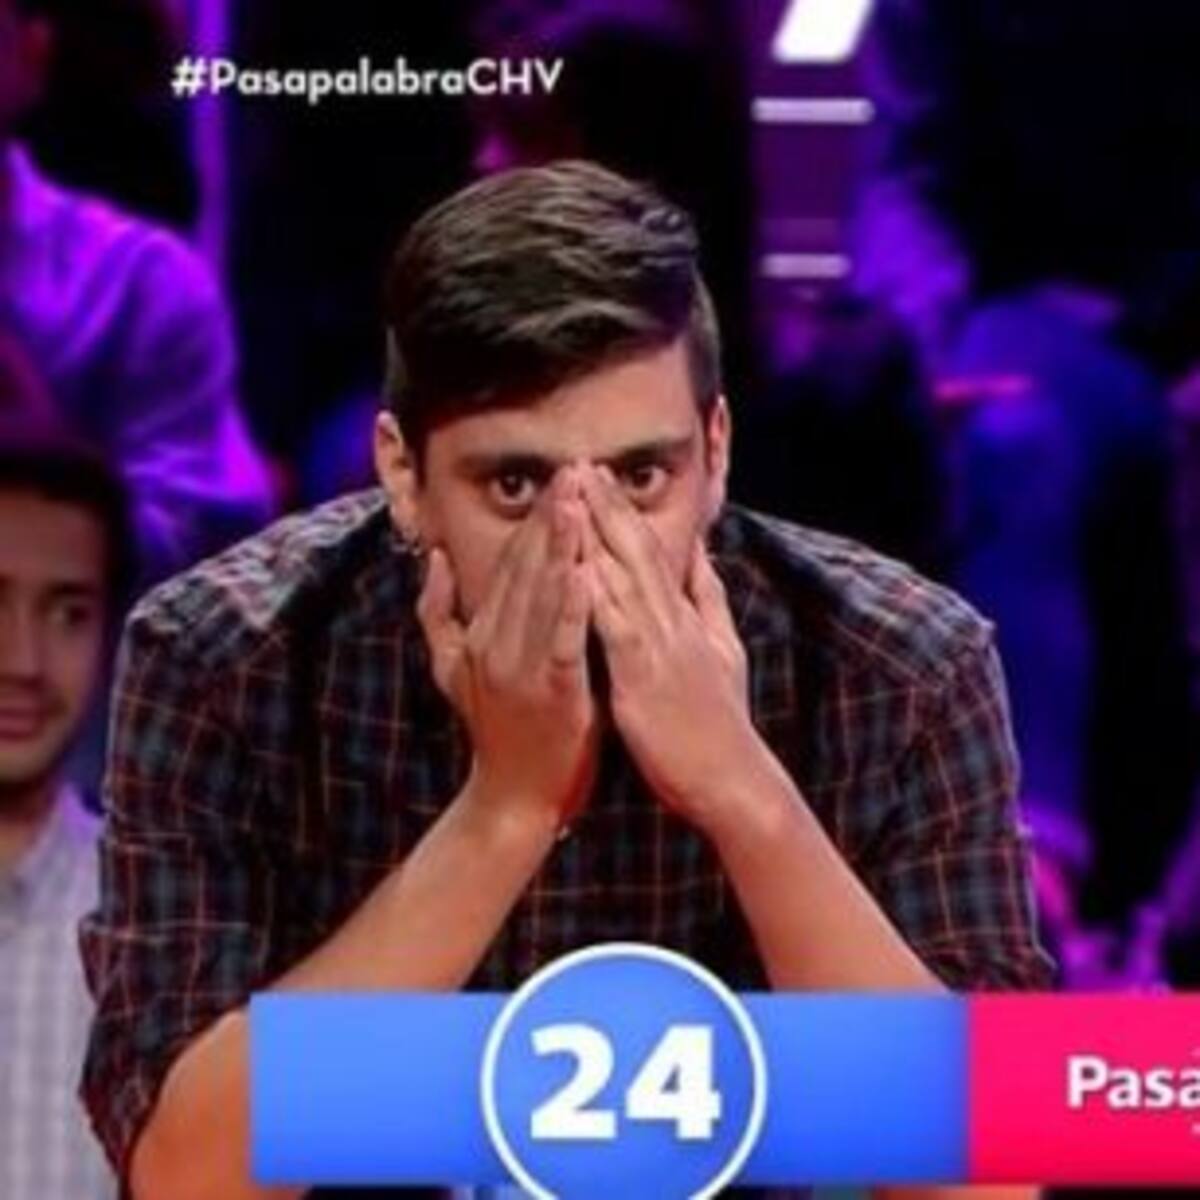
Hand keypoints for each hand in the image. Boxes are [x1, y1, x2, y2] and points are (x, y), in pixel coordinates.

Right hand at [417, 470, 598, 832]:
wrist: (511, 798)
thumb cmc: (497, 732)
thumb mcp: (451, 670)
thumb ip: (438, 613)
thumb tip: (434, 558)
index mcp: (482, 633)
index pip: (510, 564)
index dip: (536, 520)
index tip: (560, 478)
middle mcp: (496, 642)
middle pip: (527, 567)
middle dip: (553, 515)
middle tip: (575, 468)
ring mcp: (520, 666)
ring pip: (543, 593)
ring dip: (562, 544)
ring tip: (579, 499)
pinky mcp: (551, 691)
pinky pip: (563, 638)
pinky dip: (573, 603)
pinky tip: (588, 570)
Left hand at [581, 465, 756, 833]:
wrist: (731, 777)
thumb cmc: (720, 720)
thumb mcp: (725, 649)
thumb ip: (710, 600)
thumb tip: (701, 555)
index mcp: (683, 616)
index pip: (649, 551)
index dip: (620, 511)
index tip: (596, 476)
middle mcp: (671, 621)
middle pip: (635, 549)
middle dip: (605, 504)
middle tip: (578, 463)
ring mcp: (659, 645)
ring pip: (624, 576)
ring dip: (596, 533)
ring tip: (571, 495)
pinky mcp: (643, 676)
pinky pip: (614, 626)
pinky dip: (595, 592)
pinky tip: (574, 564)